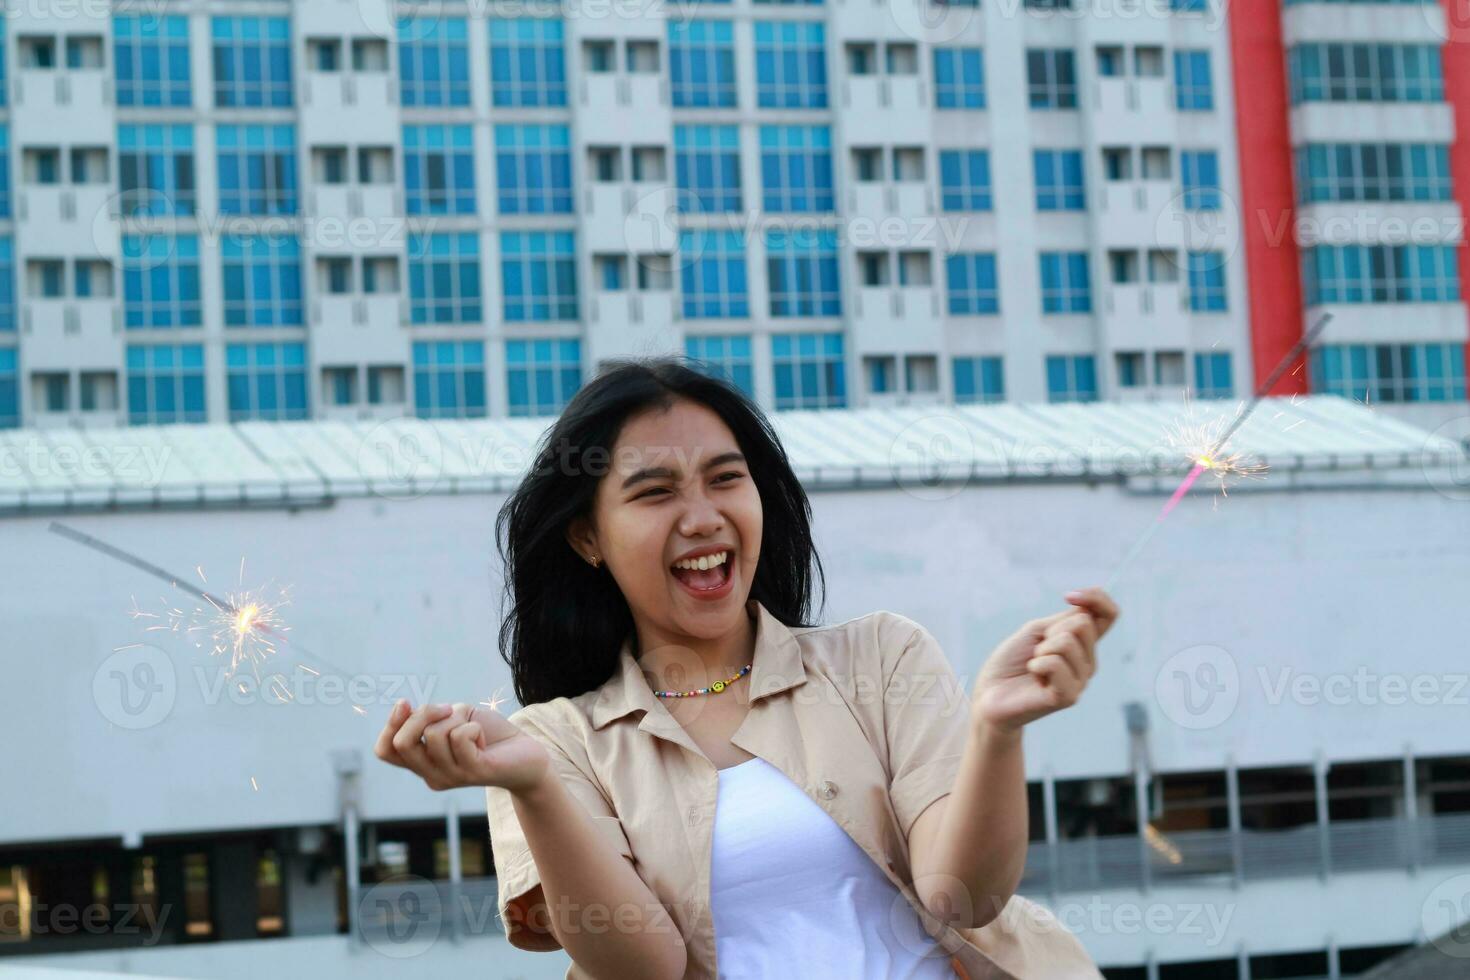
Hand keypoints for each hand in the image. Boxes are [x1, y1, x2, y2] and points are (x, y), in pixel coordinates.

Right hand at [373, 699, 550, 793]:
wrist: (528, 755)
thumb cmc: (490, 735)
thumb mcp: (455, 718)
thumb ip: (432, 718)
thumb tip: (406, 708)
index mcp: (423, 762)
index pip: (384, 751)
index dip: (389, 724)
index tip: (406, 703)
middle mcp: (432, 775)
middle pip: (402, 743)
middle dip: (422, 714)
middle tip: (448, 708)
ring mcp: (452, 776)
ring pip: (435, 734)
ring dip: (457, 719)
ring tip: (473, 728)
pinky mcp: (474, 772)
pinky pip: (460, 737)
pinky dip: (473, 726)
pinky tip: (483, 739)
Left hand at [972, 587, 1118, 731]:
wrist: (990, 692)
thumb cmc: (1012, 661)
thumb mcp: (1038, 630)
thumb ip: (1066, 620)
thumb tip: (1087, 607)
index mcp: (1083, 644)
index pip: (1109, 615)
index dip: (1096, 598)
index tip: (1069, 596)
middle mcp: (1087, 663)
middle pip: (1083, 624)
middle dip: (1051, 630)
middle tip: (1037, 649)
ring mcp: (1080, 681)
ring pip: (1067, 642)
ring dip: (1041, 649)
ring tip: (1033, 665)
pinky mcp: (1068, 697)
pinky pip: (1055, 663)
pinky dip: (1036, 664)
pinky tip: (1033, 676)